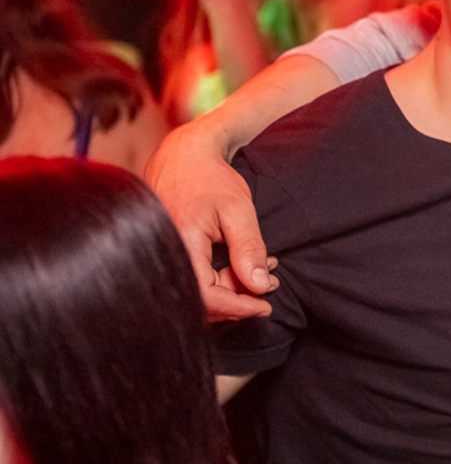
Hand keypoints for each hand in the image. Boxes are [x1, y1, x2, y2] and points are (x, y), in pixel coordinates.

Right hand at [144, 120, 277, 319]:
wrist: (183, 156)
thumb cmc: (210, 178)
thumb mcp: (237, 210)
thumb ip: (248, 249)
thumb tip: (260, 287)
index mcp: (181, 245)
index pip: (207, 297)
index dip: (238, 308)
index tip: (265, 306)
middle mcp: (168, 255)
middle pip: (204, 299)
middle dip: (240, 297)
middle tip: (270, 281)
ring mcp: (168, 255)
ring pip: (201, 290)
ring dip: (234, 288)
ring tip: (262, 267)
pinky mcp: (173, 254)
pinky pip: (196, 278)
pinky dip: (222, 278)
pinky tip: (242, 263)